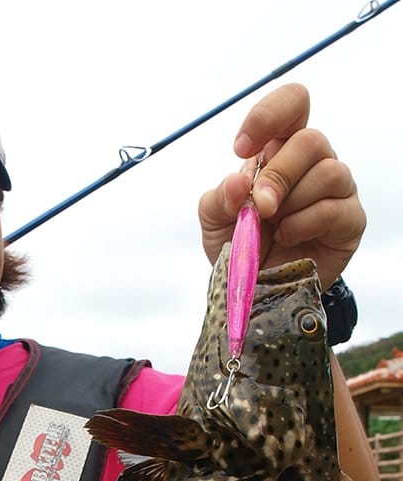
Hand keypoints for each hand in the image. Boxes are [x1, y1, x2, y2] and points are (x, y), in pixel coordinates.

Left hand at [198, 83, 365, 290]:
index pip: (293, 104)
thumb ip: (219, 198)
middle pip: (311, 139)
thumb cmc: (241, 246)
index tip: (241, 149)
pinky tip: (288, 237)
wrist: (257, 290)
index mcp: (281, 149)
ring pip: (328, 171)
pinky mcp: (350, 220)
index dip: (269, 115)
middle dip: (278, 175)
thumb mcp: (215, 221)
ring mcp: (337, 190)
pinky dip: (303, 224)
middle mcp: (313, 162)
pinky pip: (333, 208)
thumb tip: (237, 181)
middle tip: (259, 206)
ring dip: (292, 202)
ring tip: (274, 227)